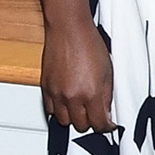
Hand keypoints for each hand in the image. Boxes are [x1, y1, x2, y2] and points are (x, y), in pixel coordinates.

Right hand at [40, 11, 116, 132]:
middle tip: (96, 114)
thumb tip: (107, 112)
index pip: (99, 124)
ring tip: (81, 109)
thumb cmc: (88, 43)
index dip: (107, 126)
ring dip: (74, 118)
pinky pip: (51, 110)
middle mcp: (72, 97)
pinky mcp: (46, 87)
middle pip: (81, 126)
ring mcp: (57, 93)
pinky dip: (60, 110)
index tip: (109, 123)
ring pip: (64, 121)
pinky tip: (67, 102)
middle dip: (91, 122)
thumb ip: (107, 95)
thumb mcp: (108, 71)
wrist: (68, 28)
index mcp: (91, 93)